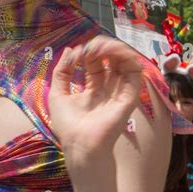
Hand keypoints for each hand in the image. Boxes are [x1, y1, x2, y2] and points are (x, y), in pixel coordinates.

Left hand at [48, 36, 141, 169]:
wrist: (79, 145)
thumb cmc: (68, 125)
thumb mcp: (57, 93)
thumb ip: (62, 71)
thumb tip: (70, 49)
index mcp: (93, 89)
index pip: (96, 63)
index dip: (89, 53)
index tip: (79, 52)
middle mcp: (108, 89)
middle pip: (111, 60)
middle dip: (102, 47)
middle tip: (91, 47)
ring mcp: (120, 92)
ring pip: (125, 63)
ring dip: (115, 49)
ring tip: (101, 46)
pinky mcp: (130, 96)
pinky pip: (135, 73)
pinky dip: (127, 57)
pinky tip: (114, 52)